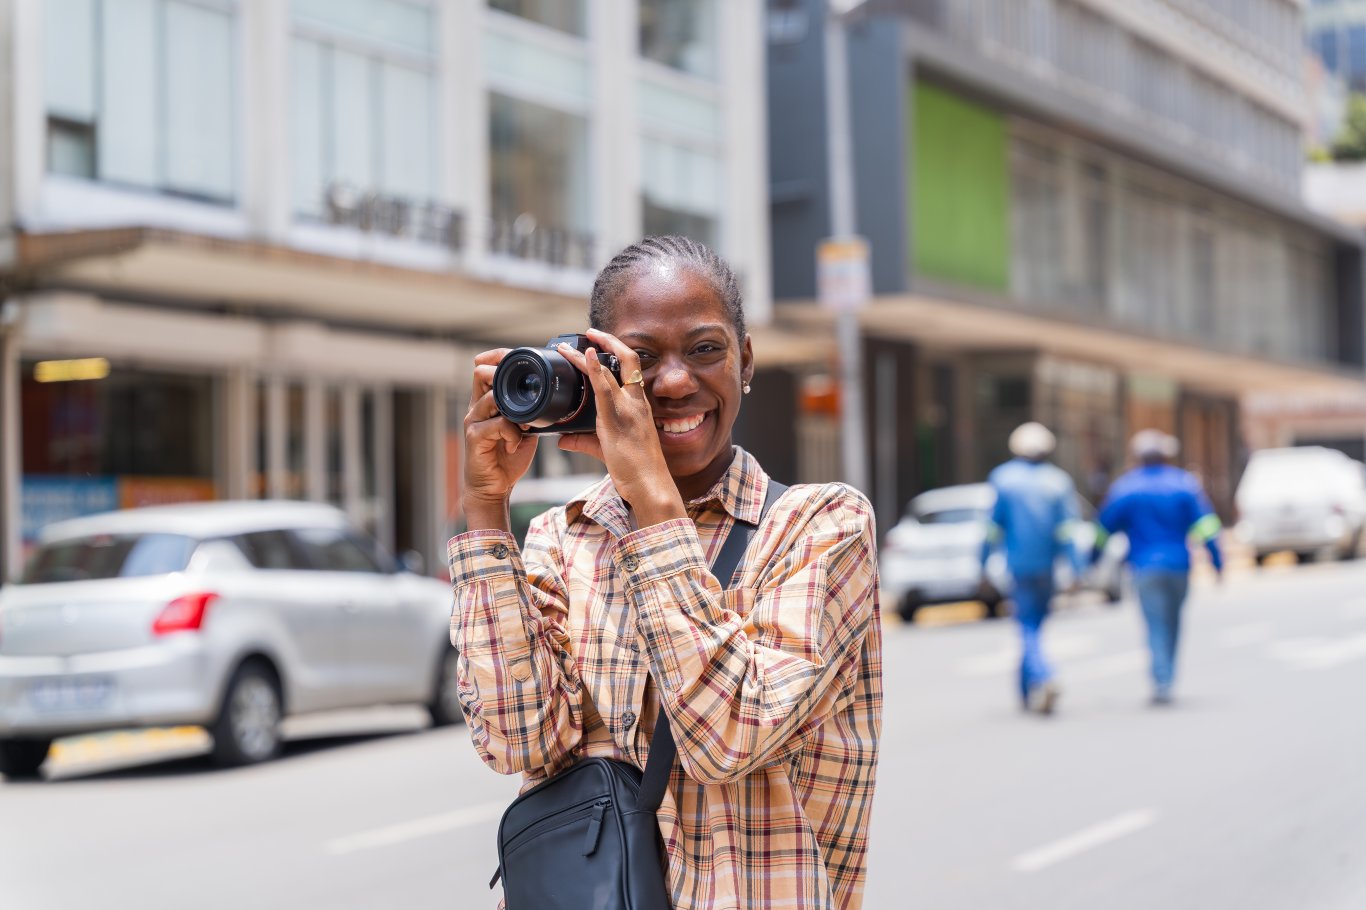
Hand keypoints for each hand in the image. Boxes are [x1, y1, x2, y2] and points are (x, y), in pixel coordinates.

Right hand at [462, 348, 538, 529]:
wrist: (493, 486)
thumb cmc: (507, 457)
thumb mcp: (523, 429)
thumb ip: (530, 412)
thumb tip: (551, 397)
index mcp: (487, 402)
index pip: (486, 369)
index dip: (499, 357)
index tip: (518, 356)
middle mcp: (476, 408)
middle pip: (482, 375)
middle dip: (504, 377)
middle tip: (525, 392)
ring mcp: (473, 421)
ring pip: (493, 398)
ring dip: (515, 410)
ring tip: (525, 425)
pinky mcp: (474, 437)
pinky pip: (497, 424)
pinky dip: (512, 432)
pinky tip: (515, 443)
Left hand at [555, 328, 684, 526]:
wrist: (652, 486)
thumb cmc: (637, 471)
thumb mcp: (607, 451)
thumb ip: (583, 441)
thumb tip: (562, 439)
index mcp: (638, 407)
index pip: (630, 371)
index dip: (616, 353)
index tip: (599, 343)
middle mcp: (636, 403)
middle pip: (628, 360)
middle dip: (609, 341)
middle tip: (590, 331)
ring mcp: (628, 409)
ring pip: (611, 370)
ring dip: (587, 354)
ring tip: (567, 345)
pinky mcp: (616, 419)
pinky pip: (604, 388)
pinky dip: (592, 369)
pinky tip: (583, 355)